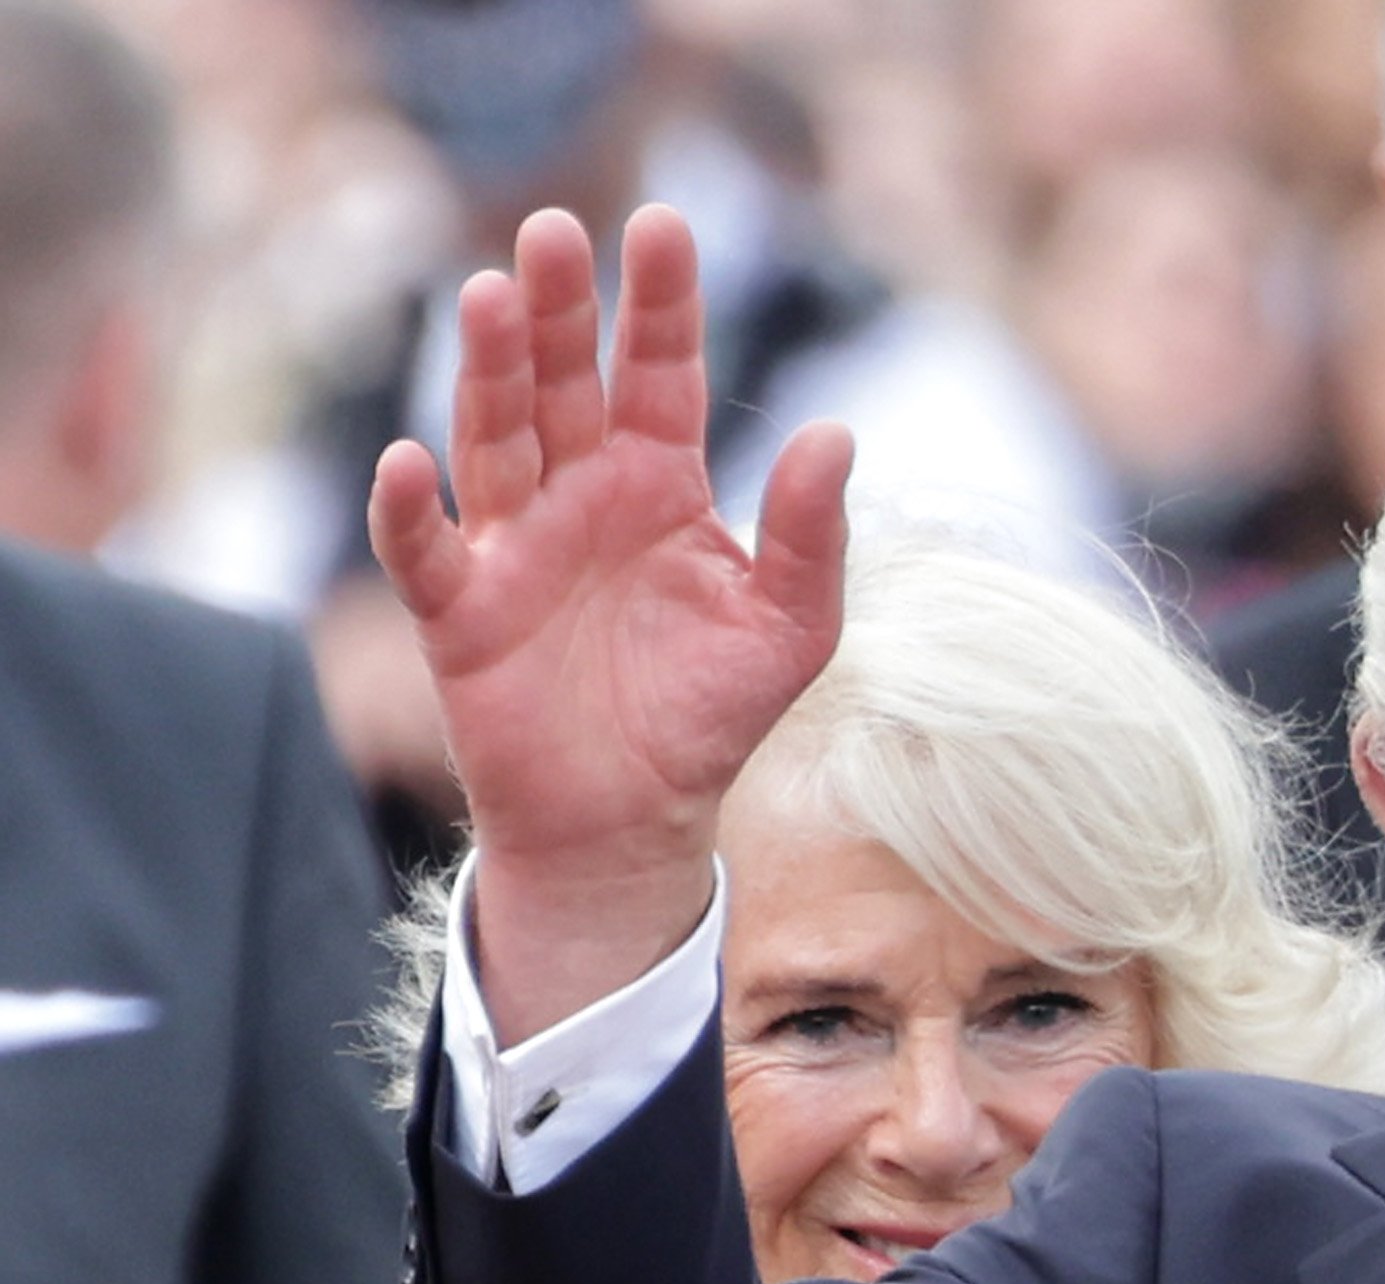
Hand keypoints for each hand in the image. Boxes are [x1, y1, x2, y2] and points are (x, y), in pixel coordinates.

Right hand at [369, 205, 851, 1041]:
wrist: (634, 821)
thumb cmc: (711, 716)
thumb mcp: (792, 629)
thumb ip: (811, 537)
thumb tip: (837, 435)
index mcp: (661, 482)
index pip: (660, 371)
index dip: (661, 302)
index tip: (664, 223)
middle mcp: (580, 493)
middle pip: (563, 381)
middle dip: (557, 308)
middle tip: (554, 231)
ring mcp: (513, 543)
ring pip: (492, 435)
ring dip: (485, 370)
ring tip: (488, 296)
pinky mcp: (459, 608)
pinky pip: (424, 547)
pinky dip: (410, 507)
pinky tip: (408, 460)